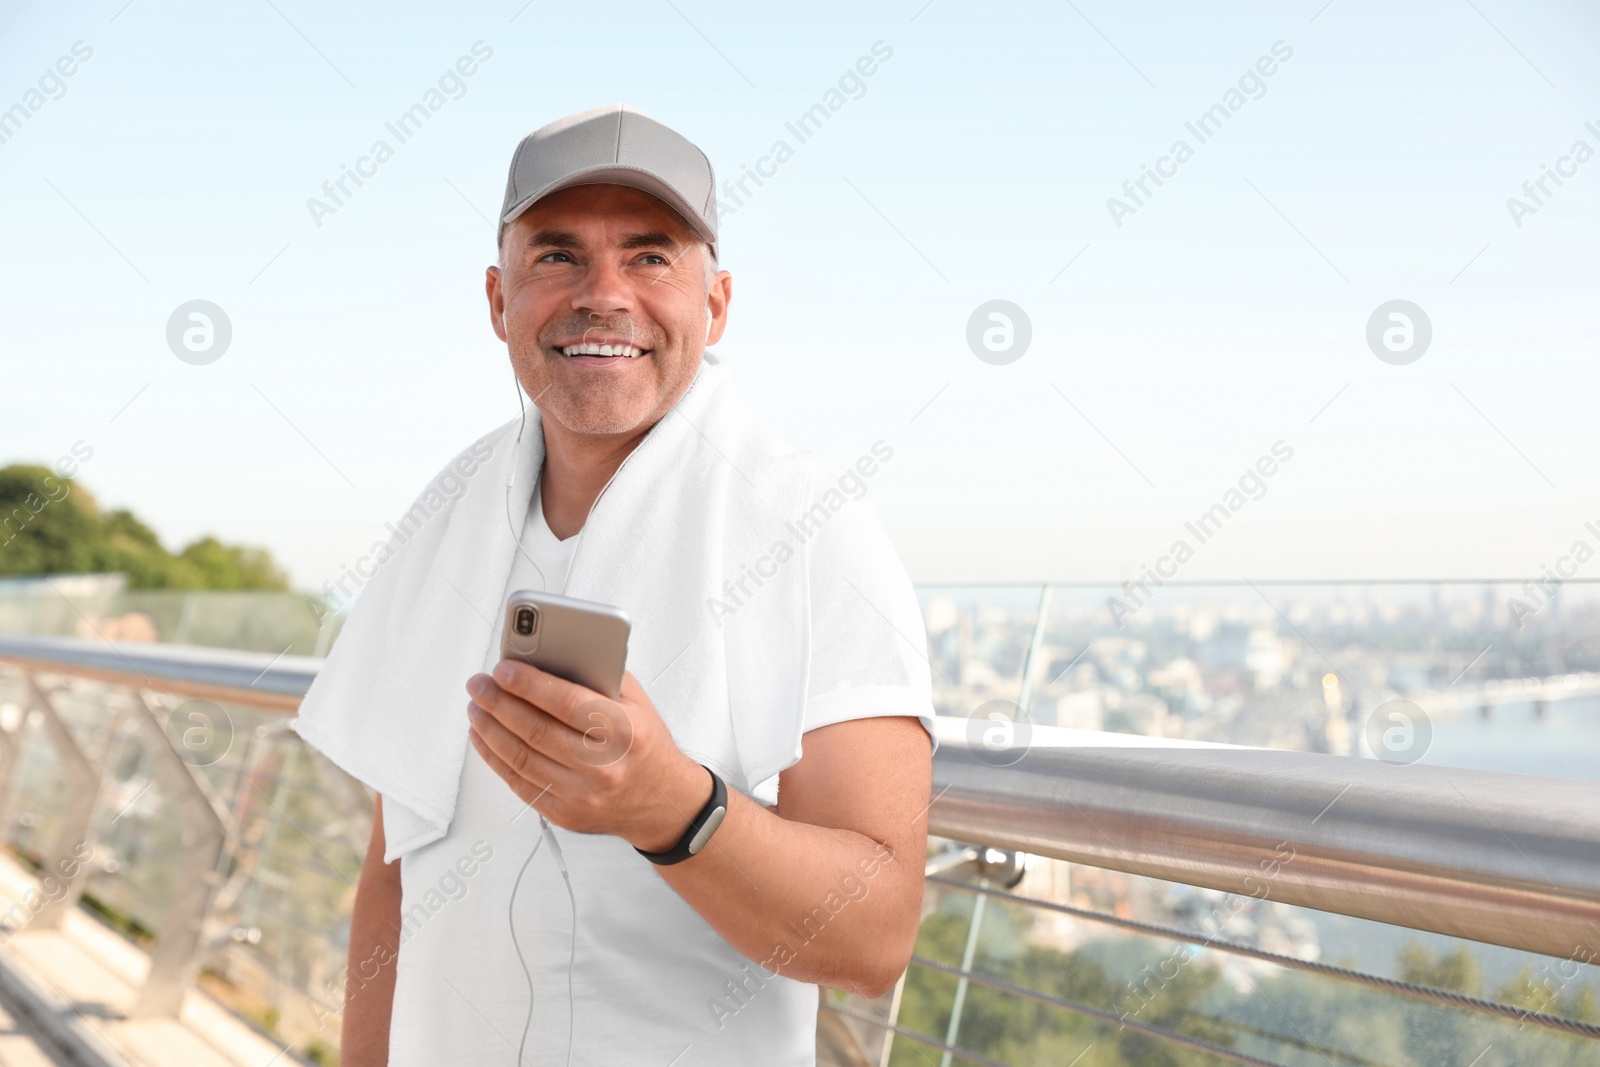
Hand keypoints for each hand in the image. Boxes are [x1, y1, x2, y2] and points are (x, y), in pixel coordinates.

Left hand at [465, 662, 709, 851]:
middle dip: (499, 703)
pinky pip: (520, 783)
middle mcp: (603, 766)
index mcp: (624, 731)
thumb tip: (545, 656)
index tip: (502, 669)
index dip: (529, 684)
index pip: (567, 703)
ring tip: (477, 706)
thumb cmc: (644, 742)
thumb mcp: (635, 702)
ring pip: (522, 758)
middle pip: (536, 730)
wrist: (663, 800)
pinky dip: (495, 757)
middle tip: (479, 684)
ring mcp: (583, 795)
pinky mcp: (566, 815)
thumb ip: (597, 676)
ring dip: (490, 729)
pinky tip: (484, 736)